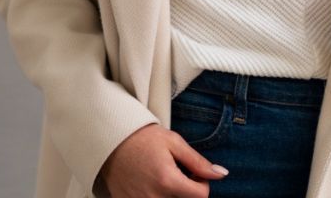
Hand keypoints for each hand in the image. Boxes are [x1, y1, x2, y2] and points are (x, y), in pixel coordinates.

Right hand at [99, 123, 226, 197]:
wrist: (110, 141)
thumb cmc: (142, 139)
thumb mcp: (174, 143)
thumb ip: (198, 162)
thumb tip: (221, 174)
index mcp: (168, 181)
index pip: (201, 196)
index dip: (203, 183)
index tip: (194, 172)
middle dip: (188, 190)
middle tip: (180, 174)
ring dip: (173, 195)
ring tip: (165, 179)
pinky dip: (158, 196)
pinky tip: (152, 184)